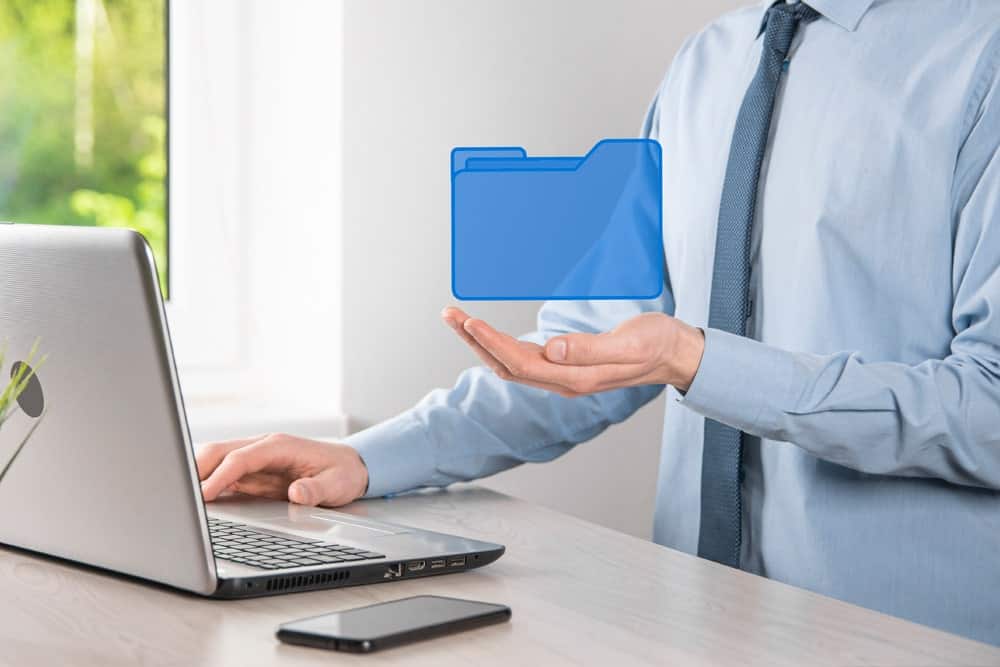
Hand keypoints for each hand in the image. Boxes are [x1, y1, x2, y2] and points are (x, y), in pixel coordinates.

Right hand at [197, 434, 368, 507]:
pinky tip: (195, 500)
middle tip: (179, 498)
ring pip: (216, 459)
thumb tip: (297, 493)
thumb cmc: (343, 473)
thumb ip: (316, 490)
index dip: (220, 475)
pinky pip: (223, 473)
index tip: (203, 494)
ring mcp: (256, 458)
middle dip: (196, 470)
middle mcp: (264, 447)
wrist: (352, 466)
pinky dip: (206, 483)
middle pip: (220, 451)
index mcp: (280, 446)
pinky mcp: (253, 471)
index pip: (241, 457)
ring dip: (196, 475)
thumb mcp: (337, 485)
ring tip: (180, 499)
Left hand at [441, 307, 704, 396]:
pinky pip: (524, 361)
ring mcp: (564, 376)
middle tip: (450, 314)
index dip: (491, 343)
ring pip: (511, 364)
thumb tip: (552, 349)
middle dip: (475, 340)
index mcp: (576, 378)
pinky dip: (499, 346)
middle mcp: (564, 381)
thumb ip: (590, 350)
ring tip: (459, 320)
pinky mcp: (567, 367)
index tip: (470, 322)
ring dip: (482, 344)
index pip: (521, 363)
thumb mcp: (629, 343)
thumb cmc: (656, 344)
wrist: (675, 354)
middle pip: (506, 365)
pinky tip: (488, 335)